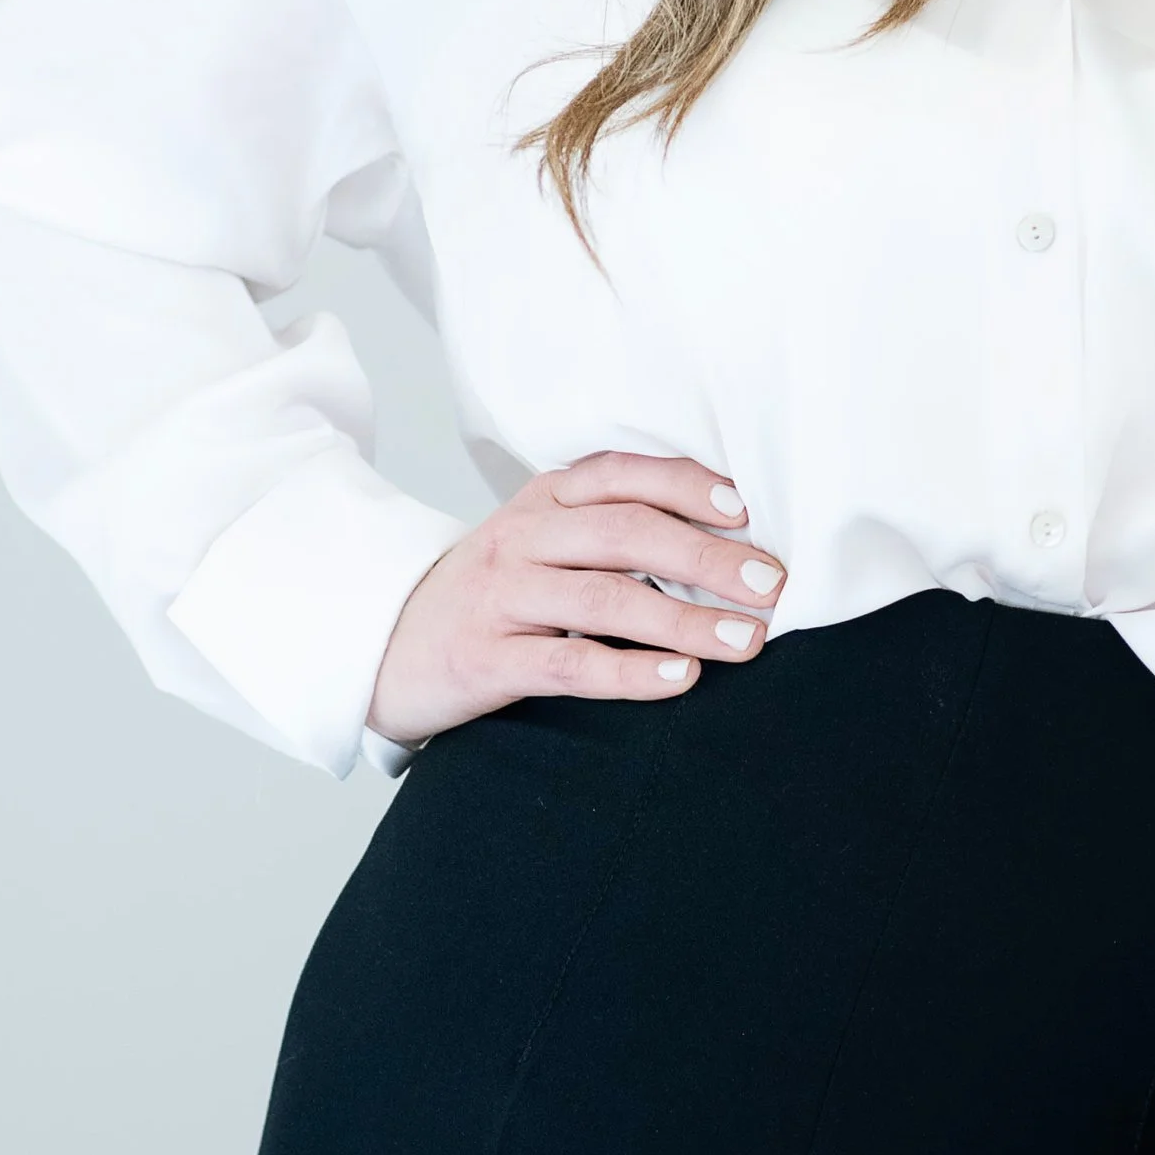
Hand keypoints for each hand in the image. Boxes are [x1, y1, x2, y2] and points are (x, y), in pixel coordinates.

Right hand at [368, 450, 783, 749]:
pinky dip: (630, 671)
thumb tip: (728, 544)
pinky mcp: (485, 659)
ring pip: (606, 597)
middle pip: (626, 534)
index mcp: (541, 499)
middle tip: (771, 585)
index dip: (686, 485)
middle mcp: (522, 537)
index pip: (620, 475)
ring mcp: (501, 597)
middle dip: (707, 558)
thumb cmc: (491, 596)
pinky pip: (569, 662)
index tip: (747, 511)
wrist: (383, 645)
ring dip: (687, 621)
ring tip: (748, 640)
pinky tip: (681, 680)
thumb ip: (610, 532)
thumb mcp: (539, 543)